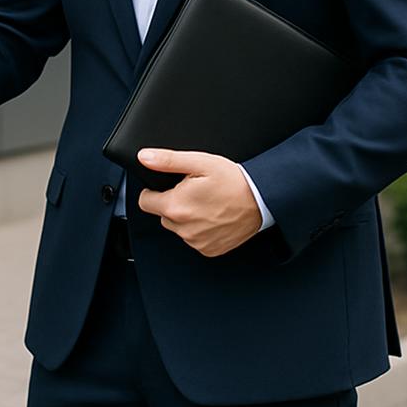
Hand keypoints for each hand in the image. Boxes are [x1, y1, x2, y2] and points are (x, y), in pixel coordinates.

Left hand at [136, 149, 261, 257]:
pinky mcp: (209, 250)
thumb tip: (144, 157)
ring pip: (178, 227)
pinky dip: (199, 229)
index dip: (153, 192)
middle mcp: (184, 229)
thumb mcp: (199, 162)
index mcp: (176, 206)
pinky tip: (212, 216)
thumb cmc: (232, 180)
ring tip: (206, 203)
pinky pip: (193, 239)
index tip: (167, 187)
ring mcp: (197, 242)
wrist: (261, 199)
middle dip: (172, 203)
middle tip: (193, 192)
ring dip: (186, 217)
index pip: (145, 202)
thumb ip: (167, 160)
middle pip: (162, 214)